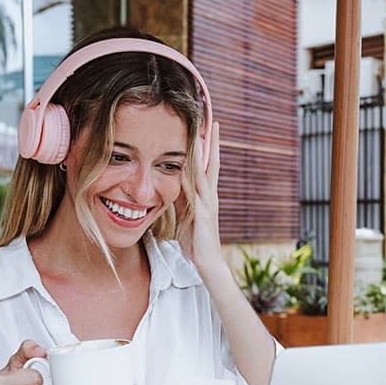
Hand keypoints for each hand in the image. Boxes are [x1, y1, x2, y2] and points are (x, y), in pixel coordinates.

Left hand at [176, 121, 221, 269]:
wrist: (208, 263)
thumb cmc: (196, 242)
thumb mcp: (186, 216)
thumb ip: (181, 199)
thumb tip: (172, 185)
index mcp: (205, 196)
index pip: (207, 167)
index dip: (207, 149)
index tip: (206, 130)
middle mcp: (209, 195)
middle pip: (212, 163)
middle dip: (212, 143)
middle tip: (213, 122)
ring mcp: (208, 203)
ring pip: (205, 171)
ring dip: (204, 151)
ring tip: (204, 132)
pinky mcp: (203, 212)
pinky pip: (196, 189)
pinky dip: (193, 174)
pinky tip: (188, 162)